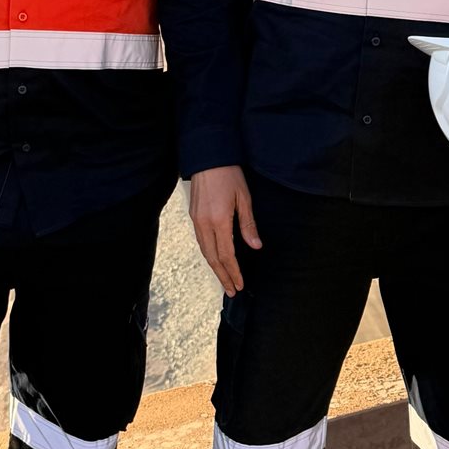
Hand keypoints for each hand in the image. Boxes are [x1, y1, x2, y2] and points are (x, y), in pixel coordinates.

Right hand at [189, 165, 261, 296]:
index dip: (234, 272)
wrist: (208, 157)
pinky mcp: (193, 215)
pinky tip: (215, 259)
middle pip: (212, 258)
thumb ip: (248, 225)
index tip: (240, 284)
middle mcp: (204, 223)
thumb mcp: (244, 198)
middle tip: (232, 290)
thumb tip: (255, 247)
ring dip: (214, 268)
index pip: (226, 254)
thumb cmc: (229, 174)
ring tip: (224, 280)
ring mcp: (196, 220)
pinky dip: (208, 254)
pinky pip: (200, 241)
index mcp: (219, 220)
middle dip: (223, 276)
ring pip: (204, 251)